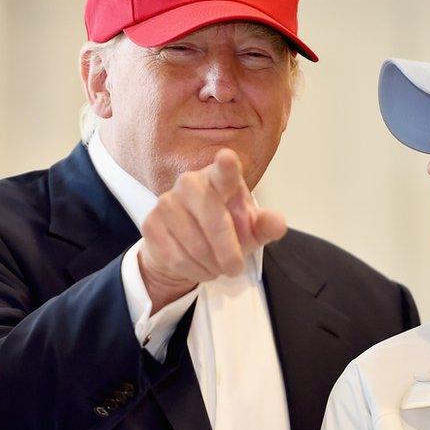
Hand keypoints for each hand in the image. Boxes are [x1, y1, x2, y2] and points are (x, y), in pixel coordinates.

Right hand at [137, 148, 286, 312]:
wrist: (186, 247)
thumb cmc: (225, 230)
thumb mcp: (250, 230)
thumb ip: (265, 225)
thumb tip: (278, 224)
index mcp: (219, 178)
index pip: (224, 172)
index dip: (226, 166)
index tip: (227, 158)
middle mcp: (190, 183)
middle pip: (214, 221)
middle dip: (228, 251)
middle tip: (236, 268)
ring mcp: (167, 202)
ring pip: (196, 246)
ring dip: (212, 265)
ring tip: (217, 266)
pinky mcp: (151, 224)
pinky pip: (178, 258)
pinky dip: (194, 271)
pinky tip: (199, 267)